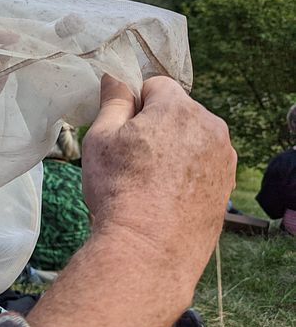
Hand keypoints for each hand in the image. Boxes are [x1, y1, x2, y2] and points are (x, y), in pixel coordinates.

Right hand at [26, 75, 235, 326]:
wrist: (148, 250)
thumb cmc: (118, 191)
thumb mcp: (100, 139)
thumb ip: (112, 102)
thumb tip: (114, 77)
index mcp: (178, 108)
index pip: (155, 85)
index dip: (133, 105)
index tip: (120, 132)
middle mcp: (210, 126)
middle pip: (177, 111)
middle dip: (155, 125)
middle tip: (131, 158)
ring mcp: (223, 158)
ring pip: (191, 138)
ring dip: (173, 147)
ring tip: (148, 180)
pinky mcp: (226, 185)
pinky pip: (202, 163)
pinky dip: (186, 171)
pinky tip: (166, 194)